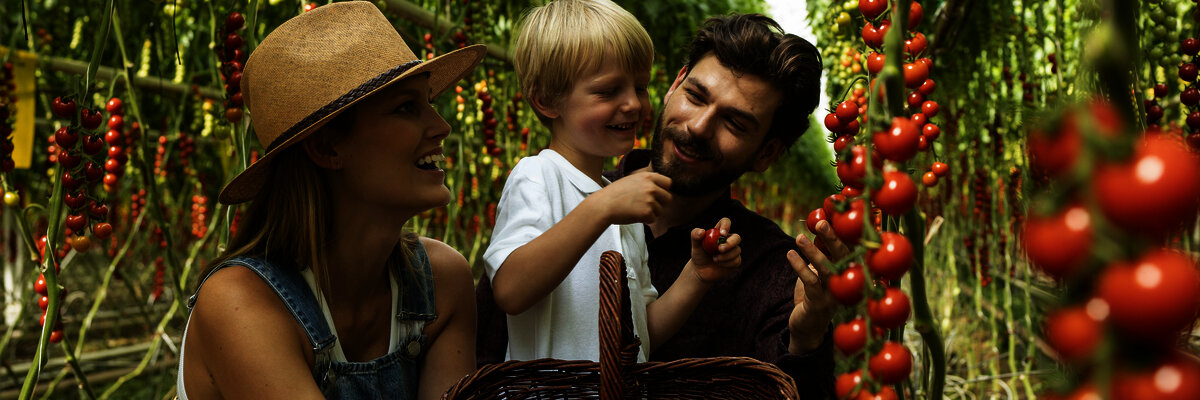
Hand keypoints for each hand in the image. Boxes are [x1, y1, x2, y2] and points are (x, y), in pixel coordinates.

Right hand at [589, 171, 671, 224]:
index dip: (664, 190)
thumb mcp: (631, 180)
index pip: (668, 183)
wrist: (603, 205)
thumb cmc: (615, 194)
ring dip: (651, 213)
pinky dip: (645, 220)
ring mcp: (650, 200)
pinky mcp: (647, 212)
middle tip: (648, 206)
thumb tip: (662, 186)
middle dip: (660, 204)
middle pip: (668, 198)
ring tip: (636, 210)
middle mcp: (651, 187)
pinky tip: (634, 215)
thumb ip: (646, 182)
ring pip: (660, 210)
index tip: (658, 195)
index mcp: (648, 177)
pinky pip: (653, 219)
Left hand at [690, 218, 741, 282]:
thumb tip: (702, 231)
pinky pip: (737, 260)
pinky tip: (719, 264)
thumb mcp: (695, 245)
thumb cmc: (699, 255)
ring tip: (714, 259)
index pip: (726, 222)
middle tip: (720, 249)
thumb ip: (695, 235)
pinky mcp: (736, 261)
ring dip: (725, 256)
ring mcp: (733, 250)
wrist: (701, 270)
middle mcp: (728, 240)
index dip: (726, 225)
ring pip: (737, 250)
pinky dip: (727, 263)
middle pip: (737, 237)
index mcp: (719, 232)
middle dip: (730, 243)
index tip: (722, 234)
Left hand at [786, 219, 848, 353]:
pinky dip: (799, 267)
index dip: (845, 232)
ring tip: (799, 237)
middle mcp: (847, 283)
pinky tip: (789, 254)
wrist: (809, 327)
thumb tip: (820, 223)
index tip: (836, 215)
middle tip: (821, 222)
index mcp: (850, 272)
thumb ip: (823, 252)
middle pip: (843, 257)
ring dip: (812, 252)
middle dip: (832, 238)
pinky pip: (810, 282)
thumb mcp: (821, 271)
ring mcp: (835, 294)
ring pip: (826, 269)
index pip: (852, 248)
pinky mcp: (819, 303)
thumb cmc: (815, 294)